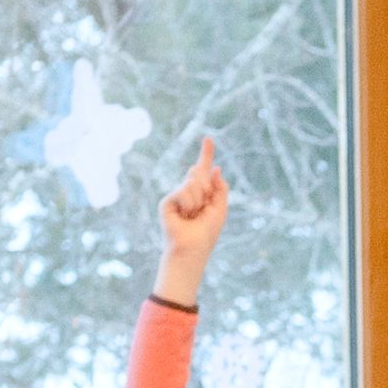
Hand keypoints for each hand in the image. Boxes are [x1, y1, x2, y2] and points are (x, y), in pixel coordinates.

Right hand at [152, 133, 230, 300]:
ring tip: (193, 215)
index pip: (203, 170)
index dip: (206, 154)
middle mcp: (187, 192)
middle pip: (199, 173)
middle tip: (202, 209)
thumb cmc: (206, 233)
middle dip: (206, 189)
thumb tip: (215, 168)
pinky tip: (185, 215)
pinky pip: (183, 191)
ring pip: (193, 182)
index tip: (208, 139)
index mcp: (201, 193)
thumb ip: (220, 188)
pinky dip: (189, 204)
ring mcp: (176, 196)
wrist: (192, 248)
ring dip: (199, 200)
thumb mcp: (220, 209)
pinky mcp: (167, 201)